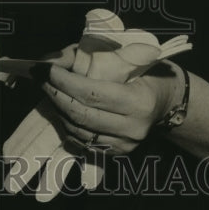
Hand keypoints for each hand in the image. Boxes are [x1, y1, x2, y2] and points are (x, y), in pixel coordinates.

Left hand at [42, 59, 177, 154]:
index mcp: (138, 101)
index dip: (64, 82)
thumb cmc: (146, 72)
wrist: (167, 101)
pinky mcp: (117, 153)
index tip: (46, 69)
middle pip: (81, 114)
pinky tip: (61, 108)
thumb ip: (88, 55)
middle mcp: (133, 128)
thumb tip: (52, 60)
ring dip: (58, 109)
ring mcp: (125, 145)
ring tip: (49, 90)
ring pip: (78, 130)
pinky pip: (82, 142)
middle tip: (41, 78)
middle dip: (56, 95)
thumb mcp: (125, 55)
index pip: (91, 93)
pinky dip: (67, 124)